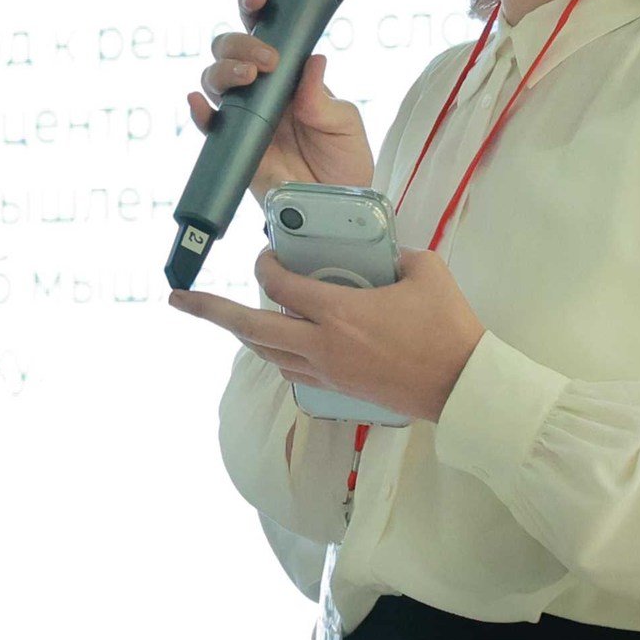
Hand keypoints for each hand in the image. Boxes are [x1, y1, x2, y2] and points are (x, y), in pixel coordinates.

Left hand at [169, 244, 486, 423]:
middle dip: (210, 311)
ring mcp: (327, 372)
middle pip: (251, 329)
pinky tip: (276, 343)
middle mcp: (322, 344)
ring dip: (243, 333)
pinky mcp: (338, 389)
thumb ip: (393, 255)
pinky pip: (290, 370)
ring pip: (266, 353)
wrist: (461, 385)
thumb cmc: (447, 325)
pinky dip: (274, 353)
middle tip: (178, 299)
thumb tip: (379, 250)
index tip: (265, 253)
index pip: (280, 285)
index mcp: (339, 311)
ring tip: (223, 318)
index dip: (265, 265)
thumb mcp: (424, 270)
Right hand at [186, 0, 373, 201]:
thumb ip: (323, 98)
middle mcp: (262, 89)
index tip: (260, 0)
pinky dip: (200, 111)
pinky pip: (208, 125)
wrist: (335, 208)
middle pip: (230, 50)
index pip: (266, 32)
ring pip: (214, 79)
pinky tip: (200, 104)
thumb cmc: (343, 162)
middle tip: (267, 61)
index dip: (255, 10)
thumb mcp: (344, 125)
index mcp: (289, 74)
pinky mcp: (233, 144)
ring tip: (247, 79)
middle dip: (239, 44)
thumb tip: (313, 60)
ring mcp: (244, 115)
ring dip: (223, 71)